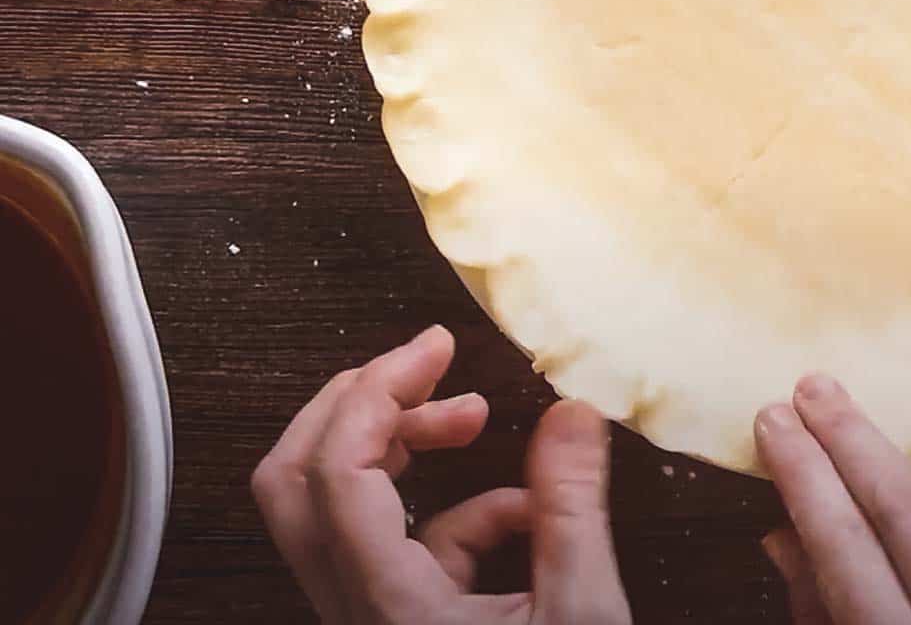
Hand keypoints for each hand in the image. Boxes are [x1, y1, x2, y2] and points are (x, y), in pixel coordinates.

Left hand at [251, 325, 630, 624]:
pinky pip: (401, 552)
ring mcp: (368, 622)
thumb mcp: (583, 617)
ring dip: (401, 452)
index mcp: (388, 607)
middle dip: (358, 406)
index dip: (379, 390)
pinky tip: (524, 513)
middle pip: (293, 482)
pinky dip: (455, 513)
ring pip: (333, 513)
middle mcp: (356, 614)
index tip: (438, 347)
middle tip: (426, 368)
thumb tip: (572, 412)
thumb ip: (572, 510)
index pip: (337, 469)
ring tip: (474, 421)